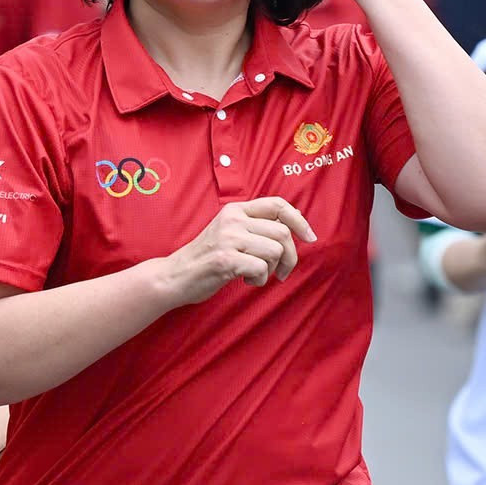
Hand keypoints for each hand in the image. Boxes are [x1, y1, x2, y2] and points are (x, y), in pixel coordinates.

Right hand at [160, 196, 316, 304]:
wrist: (175, 275)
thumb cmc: (208, 258)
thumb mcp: (231, 232)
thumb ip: (256, 225)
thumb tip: (296, 221)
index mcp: (235, 210)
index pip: (278, 204)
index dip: (300, 220)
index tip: (310, 237)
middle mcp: (233, 220)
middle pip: (283, 233)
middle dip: (290, 257)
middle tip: (281, 272)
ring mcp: (228, 238)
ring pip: (276, 251)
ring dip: (272, 269)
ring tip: (255, 273)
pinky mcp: (226, 259)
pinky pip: (262, 268)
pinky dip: (260, 279)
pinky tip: (246, 280)